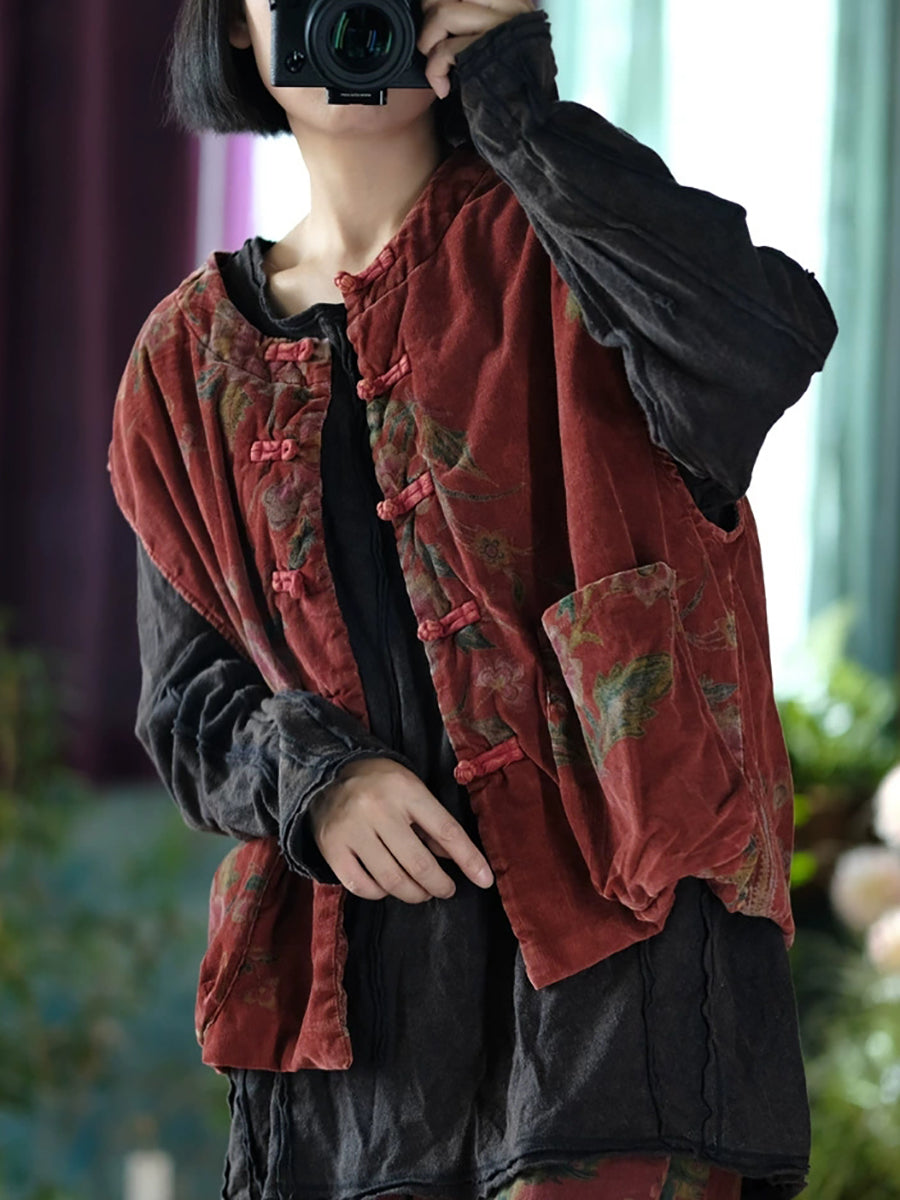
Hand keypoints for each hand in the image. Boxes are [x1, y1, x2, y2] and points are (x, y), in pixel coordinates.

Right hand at [307, 757, 494, 902]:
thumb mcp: (412, 790)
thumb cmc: (380, 784)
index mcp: (405, 789)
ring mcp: (352, 830)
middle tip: (446, 889)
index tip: (485, 879)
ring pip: (392, 880)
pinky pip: (362, 886)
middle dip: (440, 884)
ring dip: (414, 894)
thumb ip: (434, 824)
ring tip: (422, 892)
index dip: (469, 859)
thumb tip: (461, 860)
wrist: (327, 774)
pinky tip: (388, 887)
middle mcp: (378, 809)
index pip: (446, 830)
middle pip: (419, 863)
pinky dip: (380, 894)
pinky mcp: (331, 848)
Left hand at [418, 0, 536, 98]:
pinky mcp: (486, 56)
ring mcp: (500, 30)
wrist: (527, 125)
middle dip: (430, 16)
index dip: (442, 2)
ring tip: (439, 66)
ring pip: (442, 13)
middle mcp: (511, 8)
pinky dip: (434, 71)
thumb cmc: (507, 86)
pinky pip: (444, 50)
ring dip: (428, 43)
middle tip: (433, 42)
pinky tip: (442, 86)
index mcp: (514, 1)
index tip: (436, 20)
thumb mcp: (498, 39)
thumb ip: (477, 15)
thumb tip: (436, 4)